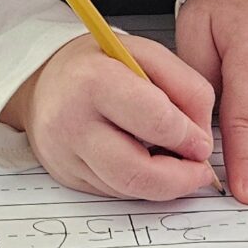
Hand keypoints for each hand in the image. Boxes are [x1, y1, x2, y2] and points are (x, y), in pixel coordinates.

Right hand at [0, 34, 216, 200]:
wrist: (44, 83)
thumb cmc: (97, 65)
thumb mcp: (145, 54)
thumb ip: (185, 86)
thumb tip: (202, 135)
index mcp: (93, 80)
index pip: (155, 121)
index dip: (188, 137)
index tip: (202, 142)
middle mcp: (73, 121)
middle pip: (137, 172)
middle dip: (180, 178)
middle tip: (199, 170)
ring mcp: (65, 155)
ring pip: (129, 190)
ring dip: (163, 185)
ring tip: (175, 164)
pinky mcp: (67, 177)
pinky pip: (115, 193)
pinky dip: (140, 185)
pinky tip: (145, 163)